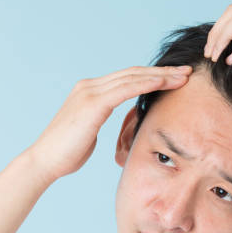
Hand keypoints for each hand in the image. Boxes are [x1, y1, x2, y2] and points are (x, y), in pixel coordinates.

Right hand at [27, 65, 192, 181]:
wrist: (45, 161)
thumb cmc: (66, 154)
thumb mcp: (88, 132)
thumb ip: (100, 121)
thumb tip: (113, 125)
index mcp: (89, 92)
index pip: (126, 79)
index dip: (151, 77)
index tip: (173, 79)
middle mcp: (89, 86)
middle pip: (133, 73)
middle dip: (161, 71)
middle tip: (186, 71)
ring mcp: (90, 92)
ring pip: (133, 77)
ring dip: (161, 75)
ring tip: (183, 76)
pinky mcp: (93, 103)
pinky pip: (126, 88)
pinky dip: (147, 83)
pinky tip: (165, 83)